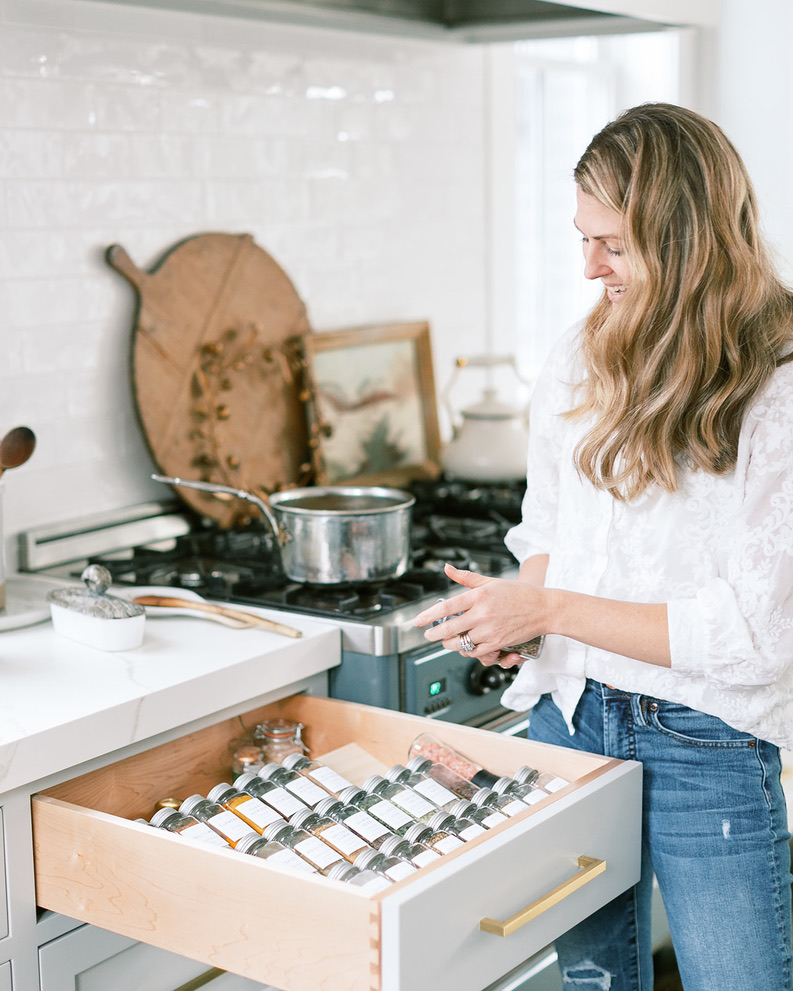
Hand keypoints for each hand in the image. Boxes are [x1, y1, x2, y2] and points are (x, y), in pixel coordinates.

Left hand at [413, 563, 547, 660]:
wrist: (544, 609)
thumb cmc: (518, 593)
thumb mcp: (491, 581)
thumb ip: (466, 577)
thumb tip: (447, 568)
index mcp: (480, 596)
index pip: (448, 607)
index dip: (430, 615)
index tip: (418, 621)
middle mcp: (483, 614)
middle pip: (450, 629)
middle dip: (435, 635)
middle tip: (428, 635)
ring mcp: (491, 630)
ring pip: (461, 643)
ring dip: (450, 644)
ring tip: (445, 640)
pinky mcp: (499, 643)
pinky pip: (476, 652)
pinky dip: (467, 651)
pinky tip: (464, 646)